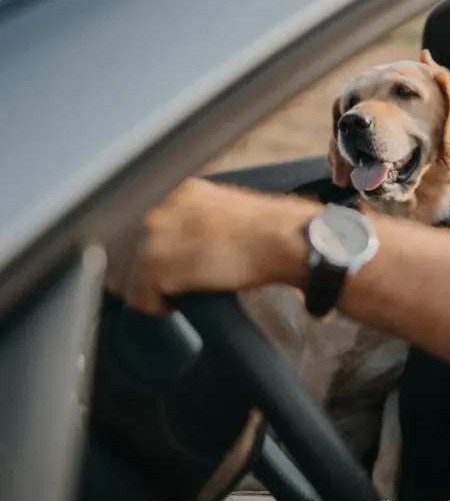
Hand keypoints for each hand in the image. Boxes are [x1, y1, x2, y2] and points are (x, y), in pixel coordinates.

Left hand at [106, 177, 317, 313]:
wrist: (282, 239)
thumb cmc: (265, 232)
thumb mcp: (218, 210)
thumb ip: (188, 219)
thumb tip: (169, 247)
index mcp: (173, 192)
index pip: (129, 227)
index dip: (138, 255)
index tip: (152, 269)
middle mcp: (155, 207)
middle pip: (116, 253)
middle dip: (137, 275)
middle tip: (168, 286)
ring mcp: (152, 234)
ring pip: (123, 279)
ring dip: (147, 291)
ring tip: (178, 293)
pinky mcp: (156, 263)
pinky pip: (139, 300)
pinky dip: (158, 308)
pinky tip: (182, 301)